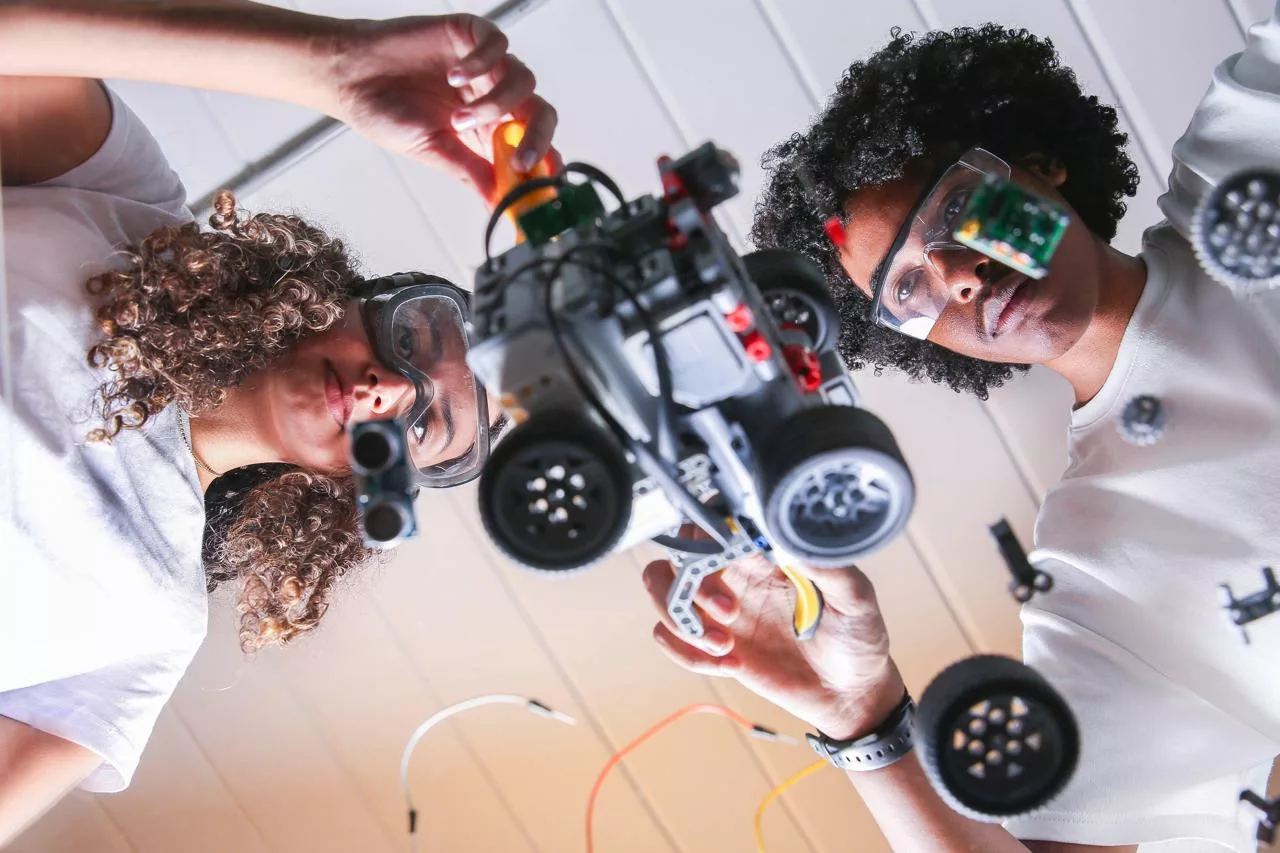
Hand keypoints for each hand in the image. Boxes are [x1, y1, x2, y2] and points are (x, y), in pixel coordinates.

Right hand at [320, 14, 557, 200]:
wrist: (351, 75)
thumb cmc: (386, 111)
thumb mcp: (432, 151)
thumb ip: (469, 171)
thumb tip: (498, 202)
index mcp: (489, 130)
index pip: (533, 144)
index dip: (545, 161)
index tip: (544, 182)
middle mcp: (494, 97)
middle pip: (540, 112)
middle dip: (536, 138)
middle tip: (519, 160)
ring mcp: (486, 66)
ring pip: (523, 80)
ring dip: (496, 105)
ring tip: (457, 119)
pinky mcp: (471, 34)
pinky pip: (497, 44)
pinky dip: (482, 62)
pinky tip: (454, 76)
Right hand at [643, 552, 905, 740]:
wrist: (854, 693)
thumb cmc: (858, 638)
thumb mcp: (856, 598)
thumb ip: (826, 567)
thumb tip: (791, 540)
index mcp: (767, 555)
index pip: (716, 524)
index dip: (704, 533)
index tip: (716, 554)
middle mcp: (739, 578)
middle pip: (678, 556)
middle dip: (692, 584)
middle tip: (728, 612)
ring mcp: (722, 612)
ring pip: (664, 593)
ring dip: (682, 618)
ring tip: (723, 643)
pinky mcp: (716, 646)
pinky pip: (672, 638)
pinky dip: (689, 654)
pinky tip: (730, 664)